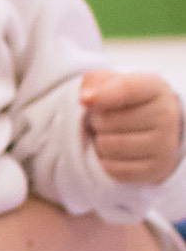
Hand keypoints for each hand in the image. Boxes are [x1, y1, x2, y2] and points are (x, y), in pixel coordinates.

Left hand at [81, 70, 183, 186]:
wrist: (157, 130)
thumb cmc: (128, 103)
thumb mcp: (115, 84)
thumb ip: (97, 81)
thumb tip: (86, 97)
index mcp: (155, 87)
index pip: (127, 89)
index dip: (103, 95)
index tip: (83, 100)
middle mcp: (166, 115)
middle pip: (109, 120)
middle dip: (97, 121)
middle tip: (107, 120)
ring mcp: (165, 144)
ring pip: (109, 146)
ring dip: (99, 142)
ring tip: (111, 135)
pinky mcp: (157, 169)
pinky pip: (113, 169)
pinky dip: (105, 162)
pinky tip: (115, 153)